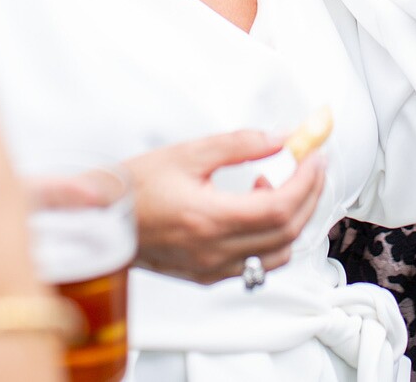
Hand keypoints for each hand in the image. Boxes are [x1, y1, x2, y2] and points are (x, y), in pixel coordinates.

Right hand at [125, 129, 327, 283]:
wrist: (101, 219)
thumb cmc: (134, 187)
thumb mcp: (188, 153)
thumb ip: (239, 144)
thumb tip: (280, 139)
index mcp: (209, 220)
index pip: (280, 207)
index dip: (306, 181)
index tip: (314, 156)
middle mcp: (214, 252)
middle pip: (287, 231)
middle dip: (309, 195)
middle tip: (312, 165)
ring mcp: (212, 269)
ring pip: (277, 253)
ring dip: (293, 219)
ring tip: (282, 185)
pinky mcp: (206, 276)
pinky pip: (257, 263)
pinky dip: (272, 238)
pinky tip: (258, 210)